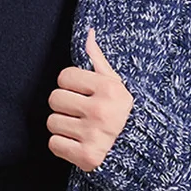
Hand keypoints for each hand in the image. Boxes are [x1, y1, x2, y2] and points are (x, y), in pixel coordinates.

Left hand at [46, 27, 132, 172]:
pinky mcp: (86, 157)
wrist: (139, 151)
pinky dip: (62, 145)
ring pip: (51, 122)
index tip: (80, 93)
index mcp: (108, 90)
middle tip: (78, 112)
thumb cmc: (123, 114)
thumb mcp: (116, 85)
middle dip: (63, 106)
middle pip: (54, 99)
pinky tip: (77, 143)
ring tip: (79, 128)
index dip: (69, 84)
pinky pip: (54, 144)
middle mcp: (100, 111)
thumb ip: (98, 60)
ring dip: (62, 126)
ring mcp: (93, 135)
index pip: (64, 77)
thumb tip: (88, 33)